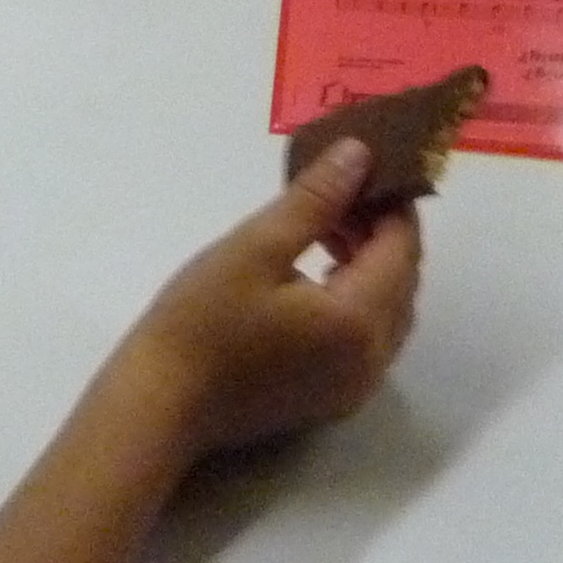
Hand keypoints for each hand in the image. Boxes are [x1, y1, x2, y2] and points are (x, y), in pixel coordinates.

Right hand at [115, 143, 421, 462]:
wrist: (159, 407)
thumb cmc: (200, 323)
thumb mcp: (255, 247)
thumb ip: (315, 199)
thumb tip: (359, 154)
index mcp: (359, 322)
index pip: (401, 248)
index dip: (391, 203)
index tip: (366, 165)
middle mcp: (371, 362)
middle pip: (404, 282)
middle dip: (383, 233)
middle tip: (340, 193)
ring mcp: (354, 388)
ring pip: (390, 312)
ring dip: (372, 266)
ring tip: (327, 230)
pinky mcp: (333, 401)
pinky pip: (369, 340)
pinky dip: (360, 301)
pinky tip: (318, 278)